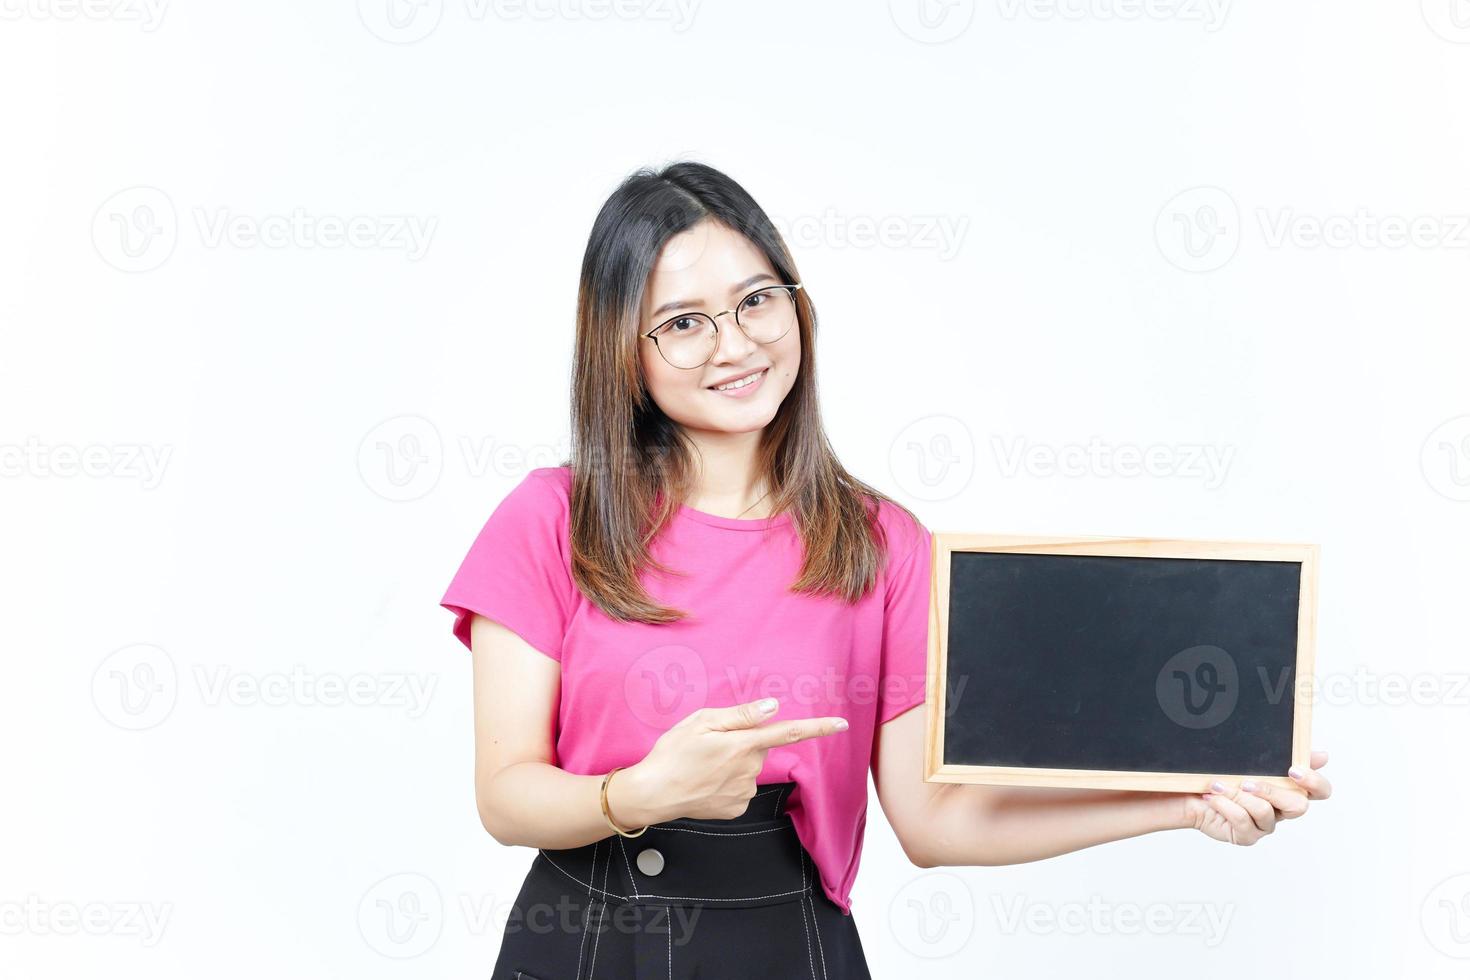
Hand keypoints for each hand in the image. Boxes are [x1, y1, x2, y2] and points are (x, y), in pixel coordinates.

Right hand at [610, 697, 848, 824]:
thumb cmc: (673, 753)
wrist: (654, 794)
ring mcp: (744, 792)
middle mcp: (749, 770)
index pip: (788, 732)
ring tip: (702, 765)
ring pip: (749, 769)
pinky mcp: (736, 808)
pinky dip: (727, 783)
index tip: (841, 724)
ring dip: (733, 764)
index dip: (818, 728)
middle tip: (710, 745)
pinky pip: (741, 788)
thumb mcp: (701, 722)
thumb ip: (740, 715)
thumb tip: (772, 708)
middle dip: (743, 744)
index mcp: (743, 744)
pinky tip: (706, 782)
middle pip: (759, 748)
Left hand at [1181, 749, 1332, 844]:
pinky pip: (1242, 821)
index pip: (1319, 791)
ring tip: (1217, 785)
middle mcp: (1280, 808)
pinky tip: (1211, 796)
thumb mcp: (1247, 758)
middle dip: (1271, 790)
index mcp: (1287, 788)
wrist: (1188, 790)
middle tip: (1247, 782)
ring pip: (1264, 811)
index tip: (1292, 770)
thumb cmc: (1220, 772)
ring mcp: (1264, 824)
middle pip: (1298, 806)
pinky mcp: (1246, 836)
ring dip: (1238, 795)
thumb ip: (1283, 756)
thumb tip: (1323, 756)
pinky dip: (1225, 805)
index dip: (1314, 782)